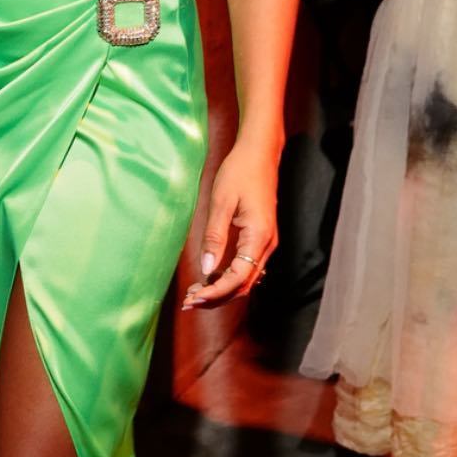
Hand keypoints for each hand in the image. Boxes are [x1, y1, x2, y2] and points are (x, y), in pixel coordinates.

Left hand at [181, 137, 277, 309]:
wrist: (260, 153)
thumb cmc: (239, 172)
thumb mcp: (221, 202)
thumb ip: (214, 236)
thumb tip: (206, 269)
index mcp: (259, 236)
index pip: (238, 278)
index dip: (215, 292)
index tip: (193, 299)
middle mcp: (267, 245)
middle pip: (243, 285)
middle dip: (216, 297)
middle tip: (188, 302)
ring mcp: (267, 243)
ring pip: (246, 279)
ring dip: (222, 289)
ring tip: (195, 294)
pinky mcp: (261, 238)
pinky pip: (247, 267)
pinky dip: (229, 278)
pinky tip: (210, 278)